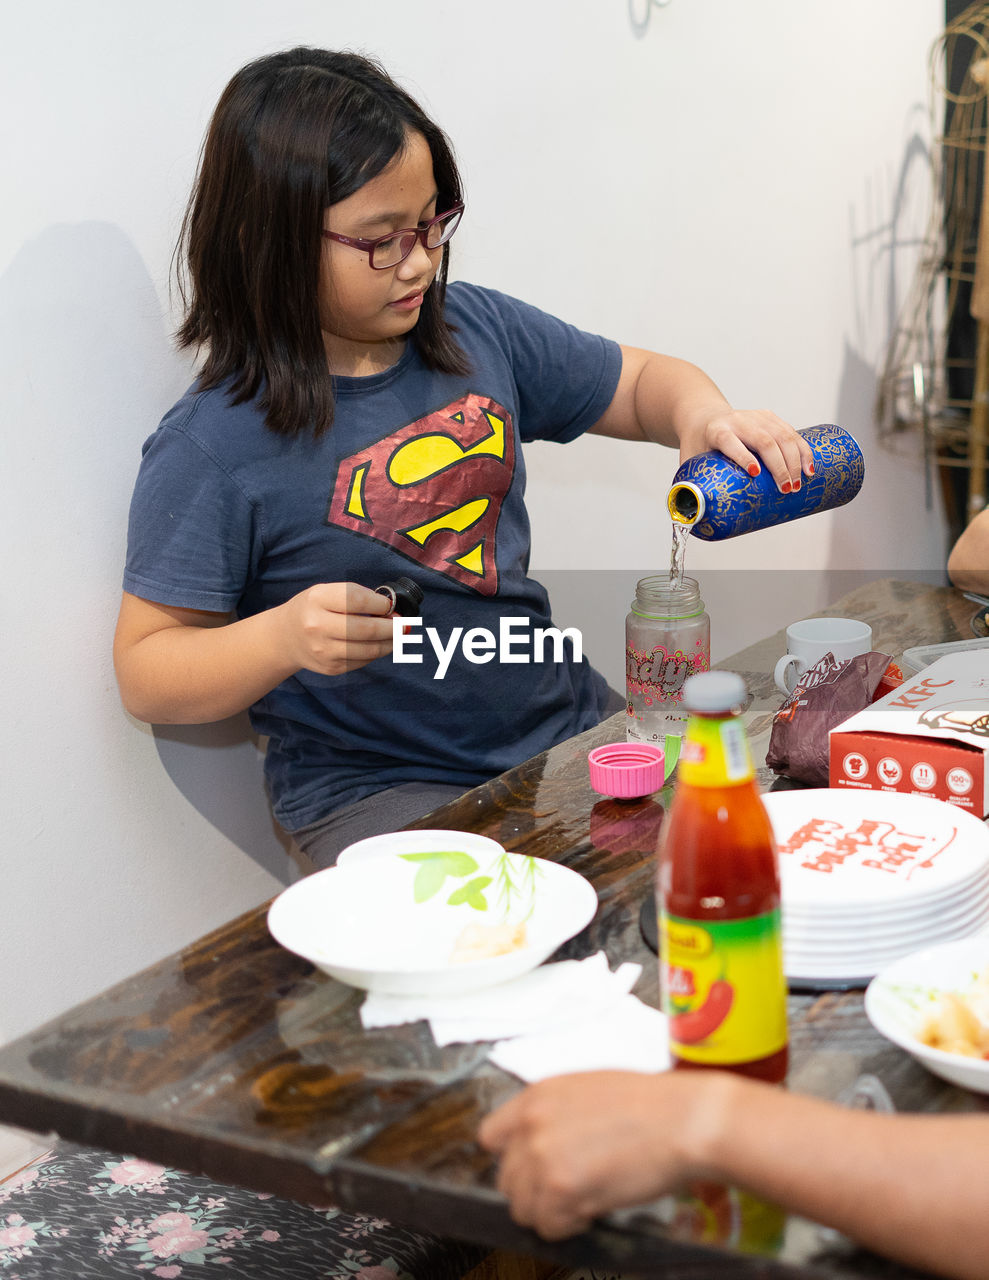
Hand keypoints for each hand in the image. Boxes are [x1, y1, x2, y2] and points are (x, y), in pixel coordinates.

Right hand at [277, 582, 394, 675]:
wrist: (286, 638)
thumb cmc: (312, 609)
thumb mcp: (325, 593)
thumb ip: (355, 597)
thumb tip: (391, 610)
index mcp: (317, 599)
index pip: (356, 600)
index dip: (380, 603)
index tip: (389, 605)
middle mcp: (317, 626)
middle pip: (366, 629)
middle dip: (392, 627)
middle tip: (404, 624)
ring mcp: (323, 650)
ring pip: (369, 649)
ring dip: (390, 642)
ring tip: (398, 635)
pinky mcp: (331, 667)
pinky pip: (363, 661)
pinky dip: (376, 652)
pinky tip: (381, 644)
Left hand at [478, 1071, 724, 1239]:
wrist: (682, 1120)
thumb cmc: (649, 1105)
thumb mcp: (587, 1090)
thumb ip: (554, 1116)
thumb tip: (541, 1147)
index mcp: (536, 1096)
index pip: (490, 1137)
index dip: (513, 1159)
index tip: (532, 1170)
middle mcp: (531, 1125)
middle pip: (506, 1179)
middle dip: (534, 1191)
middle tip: (567, 1191)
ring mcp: (543, 1158)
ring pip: (522, 1209)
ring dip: (550, 1213)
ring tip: (583, 1201)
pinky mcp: (562, 1190)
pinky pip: (549, 1227)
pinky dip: (569, 1227)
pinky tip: (593, 1210)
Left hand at [678, 409, 814, 492]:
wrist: (703, 417)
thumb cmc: (697, 446)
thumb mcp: (689, 462)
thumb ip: (690, 488)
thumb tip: (691, 522)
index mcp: (716, 431)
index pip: (730, 441)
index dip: (743, 456)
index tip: (755, 474)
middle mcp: (737, 420)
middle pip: (763, 440)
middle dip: (778, 466)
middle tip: (786, 490)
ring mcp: (755, 417)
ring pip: (782, 435)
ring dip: (794, 461)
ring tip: (798, 485)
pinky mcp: (769, 417)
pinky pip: (791, 432)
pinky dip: (803, 450)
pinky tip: (809, 468)